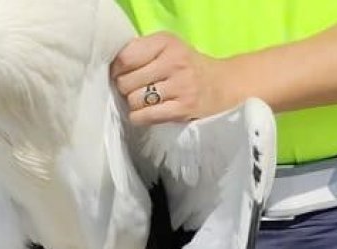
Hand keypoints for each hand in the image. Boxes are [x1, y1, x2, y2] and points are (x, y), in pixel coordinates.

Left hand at [111, 31, 240, 125]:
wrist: (223, 85)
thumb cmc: (188, 66)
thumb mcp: (168, 48)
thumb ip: (142, 51)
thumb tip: (112, 68)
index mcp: (167, 43)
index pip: (125, 58)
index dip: (117, 70)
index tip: (123, 74)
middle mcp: (174, 62)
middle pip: (126, 82)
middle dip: (126, 89)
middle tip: (136, 90)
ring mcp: (180, 86)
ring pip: (134, 100)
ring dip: (134, 104)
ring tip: (145, 101)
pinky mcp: (183, 109)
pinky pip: (145, 117)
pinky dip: (140, 117)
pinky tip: (147, 113)